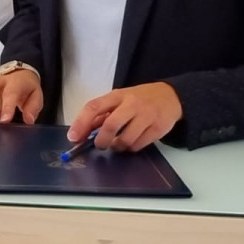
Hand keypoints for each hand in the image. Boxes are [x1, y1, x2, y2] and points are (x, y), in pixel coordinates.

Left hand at [68, 82, 182, 151]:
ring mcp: (146, 116)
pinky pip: (139, 145)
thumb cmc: (138, 99)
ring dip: (116, 147)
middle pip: (110, 125)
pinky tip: (131, 142)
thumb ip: (102, 114)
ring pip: (125, 140)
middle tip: (99, 145)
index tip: (73, 138)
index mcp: (117, 95)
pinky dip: (131, 148)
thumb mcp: (119, 100)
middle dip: (101, 141)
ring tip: (117, 144)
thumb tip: (81, 132)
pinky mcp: (158, 128)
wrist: (170, 96)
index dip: (81, 123)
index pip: (94, 106)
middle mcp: (131, 104)